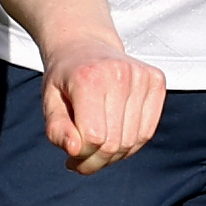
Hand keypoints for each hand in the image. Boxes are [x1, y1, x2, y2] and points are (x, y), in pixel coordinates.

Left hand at [39, 45, 165, 172]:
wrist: (84, 44)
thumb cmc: (65, 78)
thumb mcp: (49, 102)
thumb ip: (57, 129)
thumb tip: (75, 151)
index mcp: (89, 77)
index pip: (93, 136)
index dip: (81, 154)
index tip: (71, 154)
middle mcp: (120, 74)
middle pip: (114, 142)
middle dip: (96, 160)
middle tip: (82, 160)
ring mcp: (142, 76)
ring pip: (133, 141)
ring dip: (113, 157)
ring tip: (97, 150)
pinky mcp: (156, 81)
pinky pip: (146, 132)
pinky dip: (130, 145)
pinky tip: (114, 140)